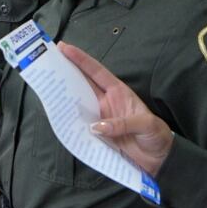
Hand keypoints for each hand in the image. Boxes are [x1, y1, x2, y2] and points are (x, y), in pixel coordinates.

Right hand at [61, 41, 173, 176]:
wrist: (158, 159)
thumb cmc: (156, 136)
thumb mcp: (146, 125)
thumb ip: (123, 123)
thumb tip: (96, 127)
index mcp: (119, 92)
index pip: (96, 72)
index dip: (81, 59)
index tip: (65, 48)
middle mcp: (106, 102)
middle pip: (83, 84)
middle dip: (66, 72)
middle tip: (48, 62)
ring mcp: (100, 118)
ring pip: (78, 104)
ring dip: (64, 97)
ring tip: (47, 88)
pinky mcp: (98, 135)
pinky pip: (81, 126)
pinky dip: (70, 123)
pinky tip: (59, 119)